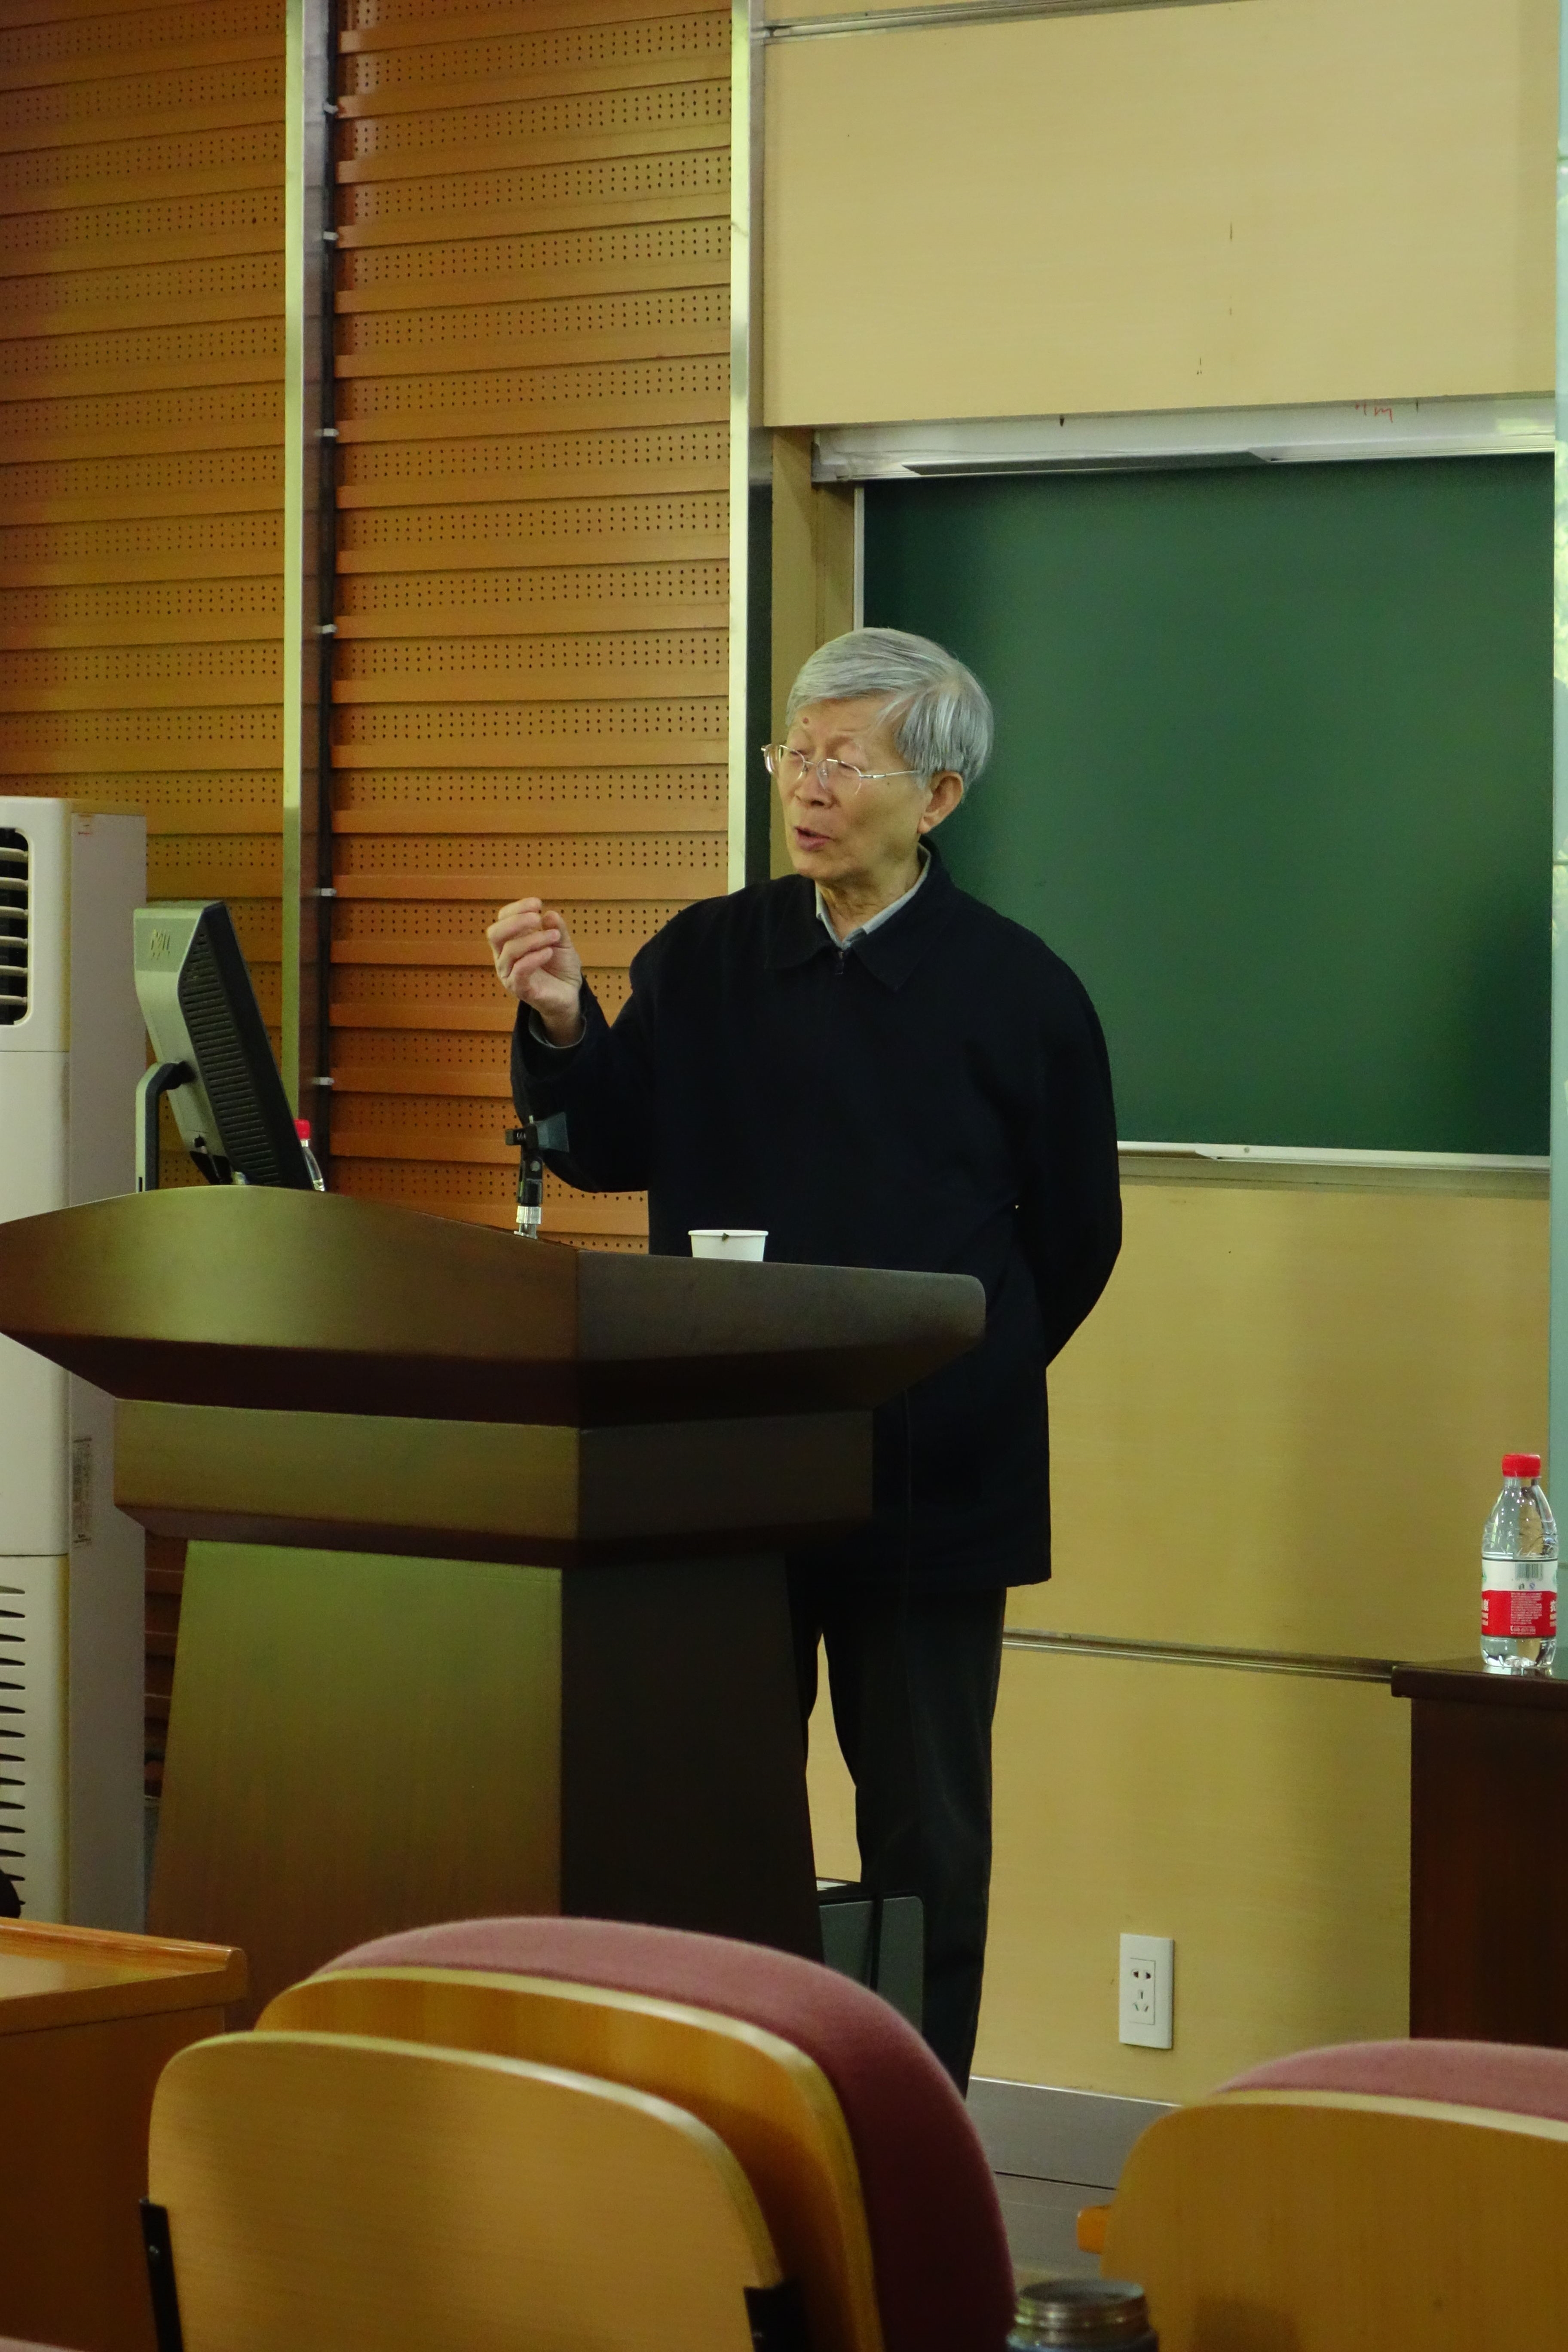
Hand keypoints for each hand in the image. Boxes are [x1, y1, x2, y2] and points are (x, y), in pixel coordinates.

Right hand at [487, 898, 584, 1043]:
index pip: (502, 920)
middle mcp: (504, 957)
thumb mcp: (562, 943)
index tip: (537, 904)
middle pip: (494, 933)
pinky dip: (534, 958)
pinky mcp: (520, 989)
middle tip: (537, 918)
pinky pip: (519, 971)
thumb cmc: (561, 967)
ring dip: (533, 939)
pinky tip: (549, 953)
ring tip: (554, 937)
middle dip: (516, 921)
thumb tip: (548, 914)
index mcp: (510, 941)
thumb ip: (556, 928)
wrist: (570, 995)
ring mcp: (509, 974)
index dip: (517, 908)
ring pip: (509, 951)